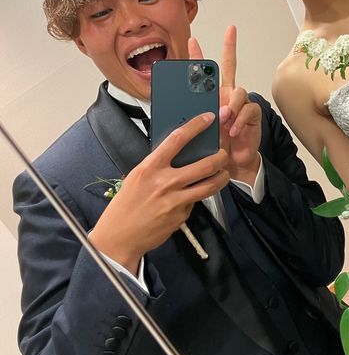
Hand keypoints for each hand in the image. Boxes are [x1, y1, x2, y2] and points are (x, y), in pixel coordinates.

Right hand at [90, 113, 228, 273]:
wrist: (119, 237)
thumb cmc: (127, 203)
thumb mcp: (138, 176)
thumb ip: (159, 164)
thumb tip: (181, 151)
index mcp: (150, 167)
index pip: (177, 139)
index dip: (196, 126)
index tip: (209, 118)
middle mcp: (165, 182)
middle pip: (205, 164)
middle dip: (221, 157)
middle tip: (224, 154)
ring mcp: (175, 200)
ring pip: (210, 185)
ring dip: (222, 177)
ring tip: (224, 173)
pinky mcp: (181, 216)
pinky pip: (196, 201)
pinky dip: (198, 197)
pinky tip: (193, 196)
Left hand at [188, 26, 261, 185]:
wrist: (230, 165)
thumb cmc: (213, 148)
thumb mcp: (197, 132)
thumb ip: (192, 119)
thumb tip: (183, 112)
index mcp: (210, 98)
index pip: (204, 75)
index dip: (198, 58)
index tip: (192, 41)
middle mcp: (227, 96)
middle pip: (230, 67)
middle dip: (229, 47)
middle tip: (230, 30)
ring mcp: (240, 104)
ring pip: (238, 91)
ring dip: (230, 104)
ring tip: (223, 119)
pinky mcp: (252, 114)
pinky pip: (247, 109)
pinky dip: (239, 120)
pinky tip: (233, 130)